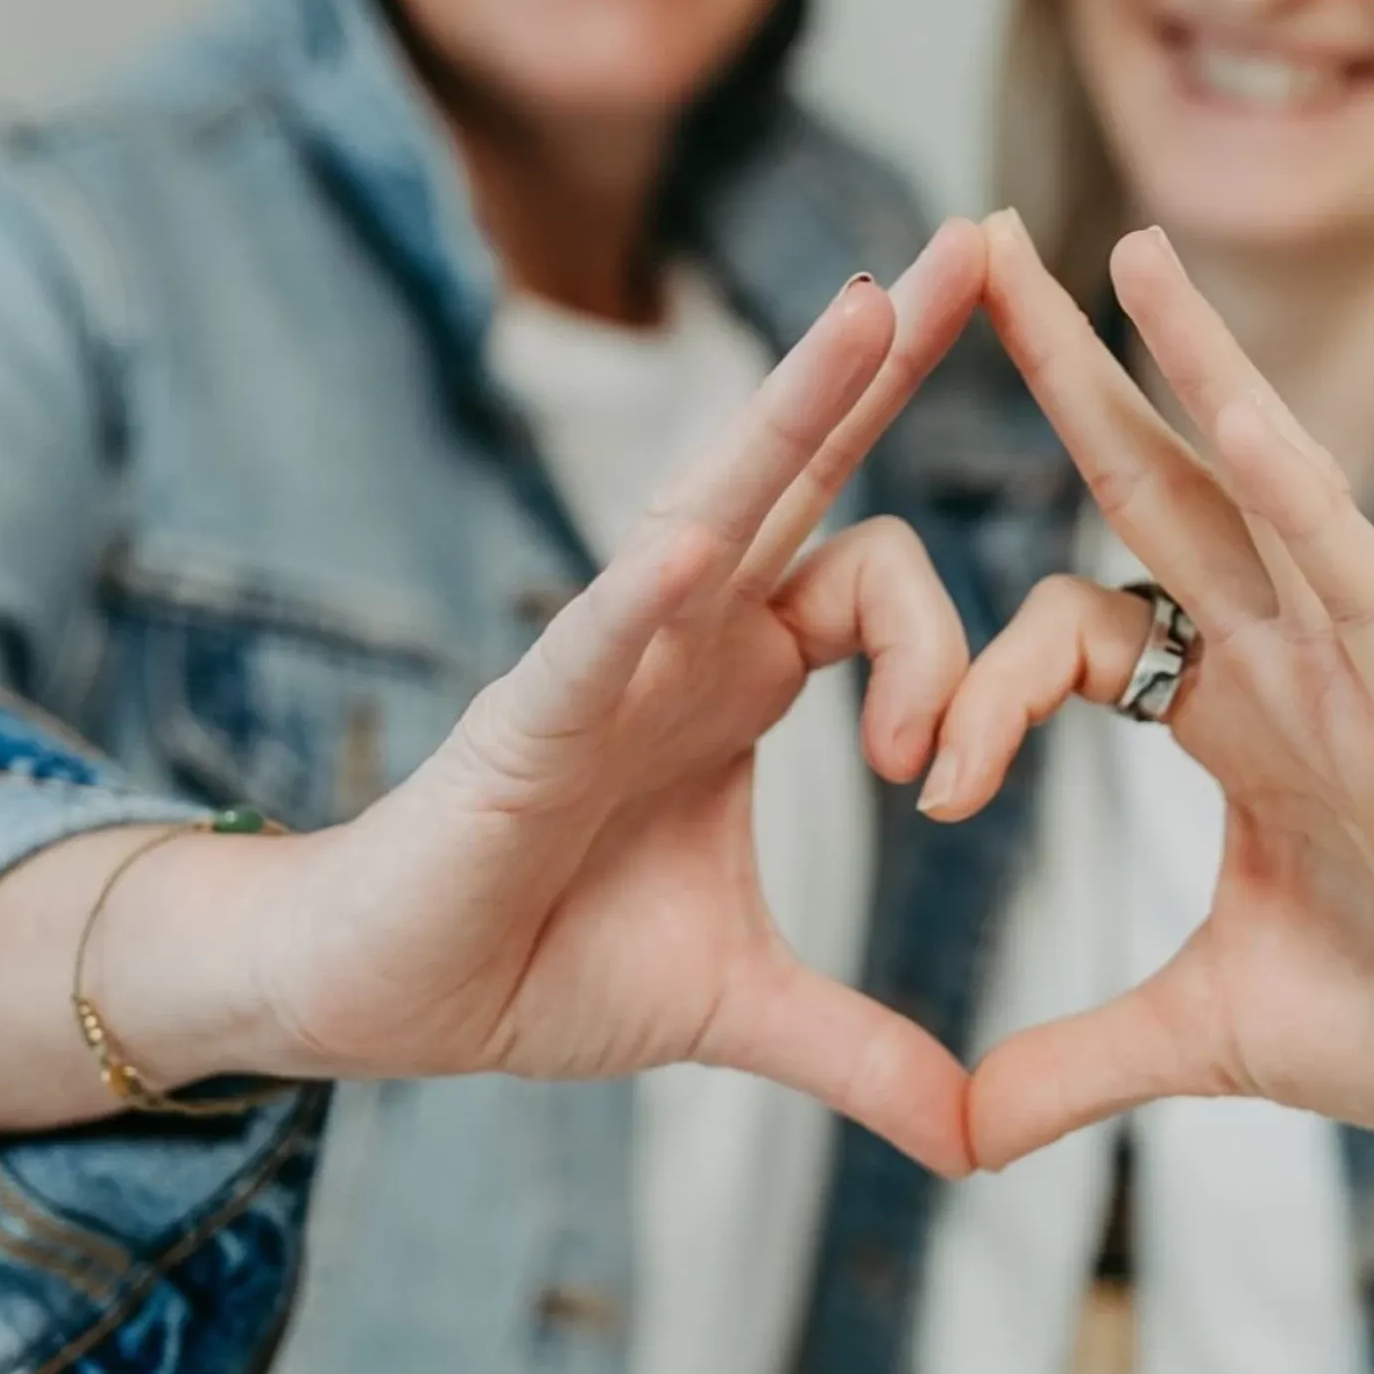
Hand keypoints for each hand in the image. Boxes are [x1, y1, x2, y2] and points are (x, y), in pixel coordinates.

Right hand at [225, 223, 987, 1174]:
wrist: (386, 999)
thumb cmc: (541, 958)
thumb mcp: (736, 1006)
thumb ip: (858, 1048)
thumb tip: (978, 1134)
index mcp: (745, 673)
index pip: (873, 572)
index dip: (945, 644)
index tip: (933, 783)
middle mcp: (686, 630)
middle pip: (809, 468)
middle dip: (894, 357)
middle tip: (987, 239)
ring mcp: (606, 656)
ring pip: (714, 506)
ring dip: (796, 406)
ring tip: (878, 303)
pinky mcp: (524, 719)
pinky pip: (591, 638)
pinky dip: (639, 595)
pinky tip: (687, 546)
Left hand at [944, 214, 1373, 1178]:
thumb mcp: (1205, 1036)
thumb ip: (1077, 1060)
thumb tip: (956, 1134)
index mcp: (1227, 713)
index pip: (1070, 625)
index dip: (976, 685)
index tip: (929, 790)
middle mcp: (1285, 654)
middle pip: (1151, 482)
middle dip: (1065, 366)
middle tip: (971, 242)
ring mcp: (1358, 658)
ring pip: (1255, 479)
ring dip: (1182, 357)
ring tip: (1108, 245)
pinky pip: (1349, 552)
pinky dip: (1288, 469)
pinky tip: (1222, 383)